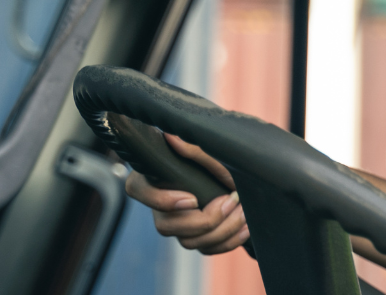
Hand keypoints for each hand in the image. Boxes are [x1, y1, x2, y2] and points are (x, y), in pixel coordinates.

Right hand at [122, 133, 249, 253]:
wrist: (247, 171)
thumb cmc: (224, 157)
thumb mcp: (214, 151)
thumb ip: (195, 148)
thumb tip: (171, 136)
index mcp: (155, 177)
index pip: (137, 191)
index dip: (162, 201)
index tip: (193, 198)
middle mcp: (161, 204)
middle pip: (166, 226)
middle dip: (205, 219)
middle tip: (232, 200)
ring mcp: (179, 223)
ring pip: (188, 242)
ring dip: (221, 231)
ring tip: (244, 212)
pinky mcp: (197, 236)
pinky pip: (206, 249)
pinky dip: (228, 242)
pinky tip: (246, 228)